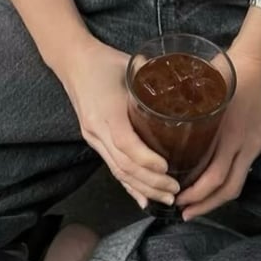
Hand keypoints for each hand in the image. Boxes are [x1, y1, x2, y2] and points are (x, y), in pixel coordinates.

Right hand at [54, 37, 179, 209]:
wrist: (73, 62)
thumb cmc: (105, 61)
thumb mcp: (131, 66)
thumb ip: (156, 79)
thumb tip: (186, 86)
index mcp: (107, 109)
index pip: (125, 141)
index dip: (145, 159)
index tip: (167, 168)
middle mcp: (96, 128)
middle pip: (122, 164)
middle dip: (150, 182)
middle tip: (175, 191)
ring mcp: (93, 137)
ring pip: (117, 171)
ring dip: (142, 188)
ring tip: (166, 198)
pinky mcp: (94, 140)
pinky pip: (112, 167)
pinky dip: (128, 185)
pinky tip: (142, 199)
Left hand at [175, 48, 260, 220]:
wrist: (256, 61)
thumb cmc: (223, 71)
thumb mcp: (199, 88)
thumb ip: (181, 107)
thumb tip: (151, 122)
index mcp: (232, 133)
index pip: (215, 176)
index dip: (197, 194)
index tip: (177, 200)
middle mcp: (247, 144)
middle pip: (228, 188)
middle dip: (205, 205)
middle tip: (183, 212)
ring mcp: (254, 145)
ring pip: (237, 183)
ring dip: (215, 199)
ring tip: (193, 206)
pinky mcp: (257, 143)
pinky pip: (241, 171)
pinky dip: (223, 184)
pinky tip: (207, 186)